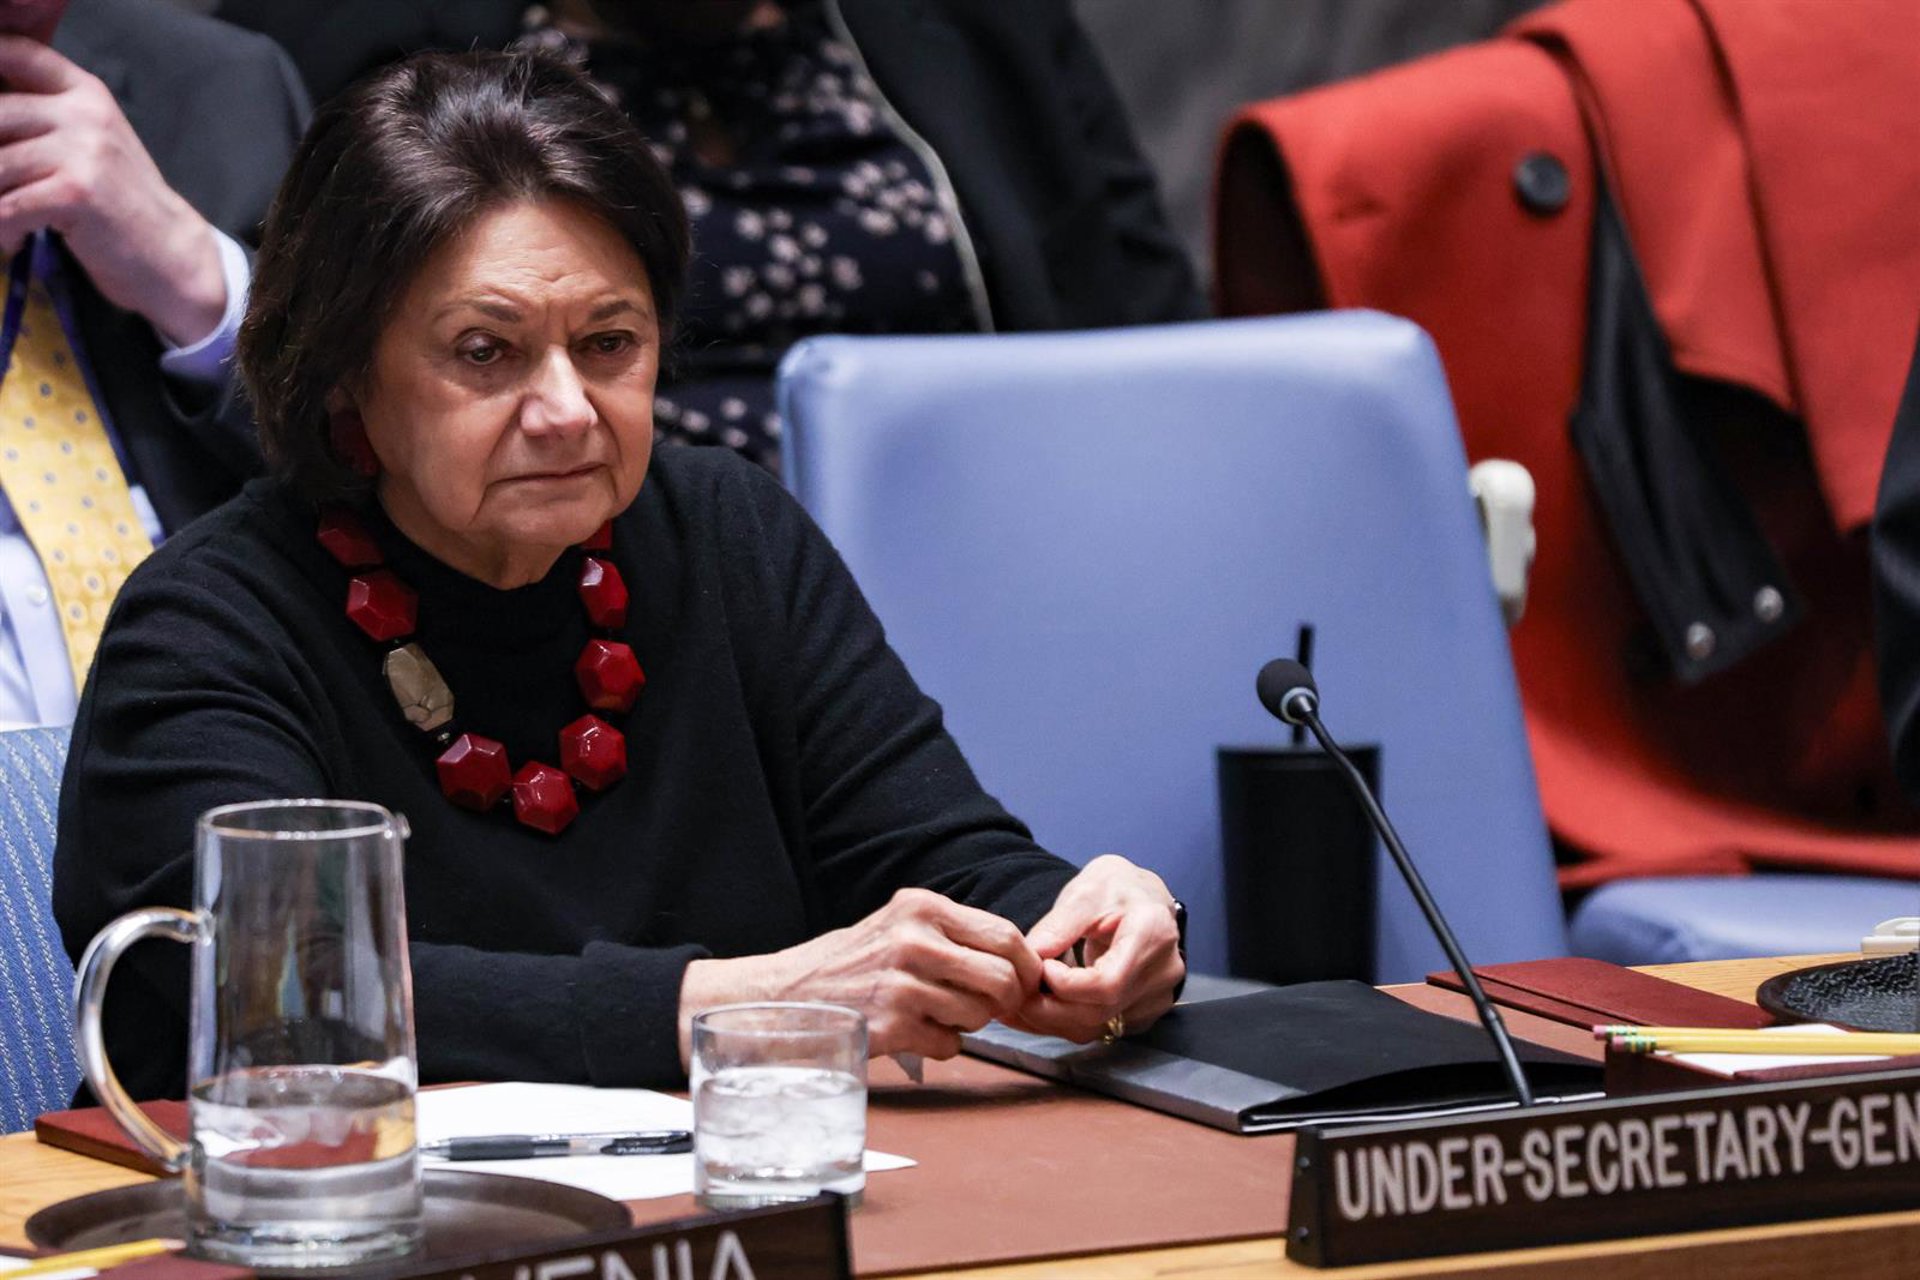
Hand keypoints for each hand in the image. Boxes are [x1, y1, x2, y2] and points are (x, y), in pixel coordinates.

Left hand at [0, 37, 225, 344]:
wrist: (170, 252)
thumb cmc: (118, 201)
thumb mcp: (90, 142)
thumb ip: (44, 116)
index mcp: (85, 93)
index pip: (15, 51)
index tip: (2, 128)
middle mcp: (86, 113)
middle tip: (3, 186)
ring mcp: (85, 151)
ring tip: (9, 219)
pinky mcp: (77, 192)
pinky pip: (7, 206)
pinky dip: (3, 230)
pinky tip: (18, 239)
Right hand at [679, 888, 1043, 1063]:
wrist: (786, 995)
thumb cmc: (851, 964)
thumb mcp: (899, 926)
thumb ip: (952, 935)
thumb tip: (1019, 961)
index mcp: (922, 907)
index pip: (1005, 934)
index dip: (1026, 965)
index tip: (1026, 982)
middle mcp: (914, 940)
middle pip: (1002, 978)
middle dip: (1006, 1000)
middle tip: (993, 1008)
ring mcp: (902, 985)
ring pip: (979, 1015)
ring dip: (968, 1024)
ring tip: (936, 1014)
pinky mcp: (892, 1026)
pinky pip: (950, 1044)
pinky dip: (940, 1046)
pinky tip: (912, 1032)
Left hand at [1010, 855, 1183, 1043]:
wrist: (1144, 899)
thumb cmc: (1117, 888)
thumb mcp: (1087, 890)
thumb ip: (1060, 924)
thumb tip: (1032, 954)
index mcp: (1153, 934)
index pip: (1108, 983)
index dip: (1067, 985)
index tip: (1040, 969)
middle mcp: (1163, 972)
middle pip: (1101, 1011)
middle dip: (1050, 1009)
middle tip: (1015, 993)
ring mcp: (1157, 997)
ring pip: (1097, 1027)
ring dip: (1052, 1020)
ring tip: (1020, 1001)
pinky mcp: (1144, 1012)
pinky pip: (1100, 1029)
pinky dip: (1066, 1022)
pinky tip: (1042, 1006)